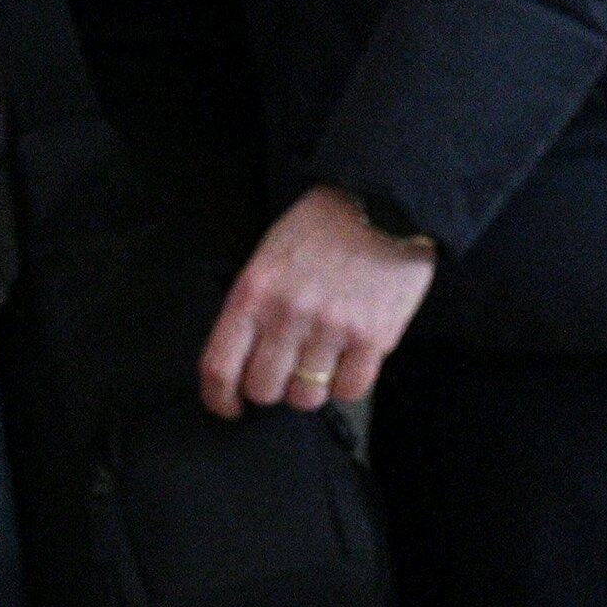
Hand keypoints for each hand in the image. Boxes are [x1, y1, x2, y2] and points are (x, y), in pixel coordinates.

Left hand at [199, 186, 436, 416]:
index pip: (219, 368)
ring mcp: (333, 326)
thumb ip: (253, 304)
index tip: (230, 405)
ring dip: (310, 388)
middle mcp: (289, 313)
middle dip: (272, 387)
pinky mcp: (374, 335)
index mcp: (255, 292)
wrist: (386, 200)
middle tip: (286, 371)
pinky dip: (347, 383)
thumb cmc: (324, 225)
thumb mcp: (270, 253)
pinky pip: (350, 390)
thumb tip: (243, 358)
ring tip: (320, 365)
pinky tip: (350, 361)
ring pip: (306, 396)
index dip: (220, 399)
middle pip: (263, 389)